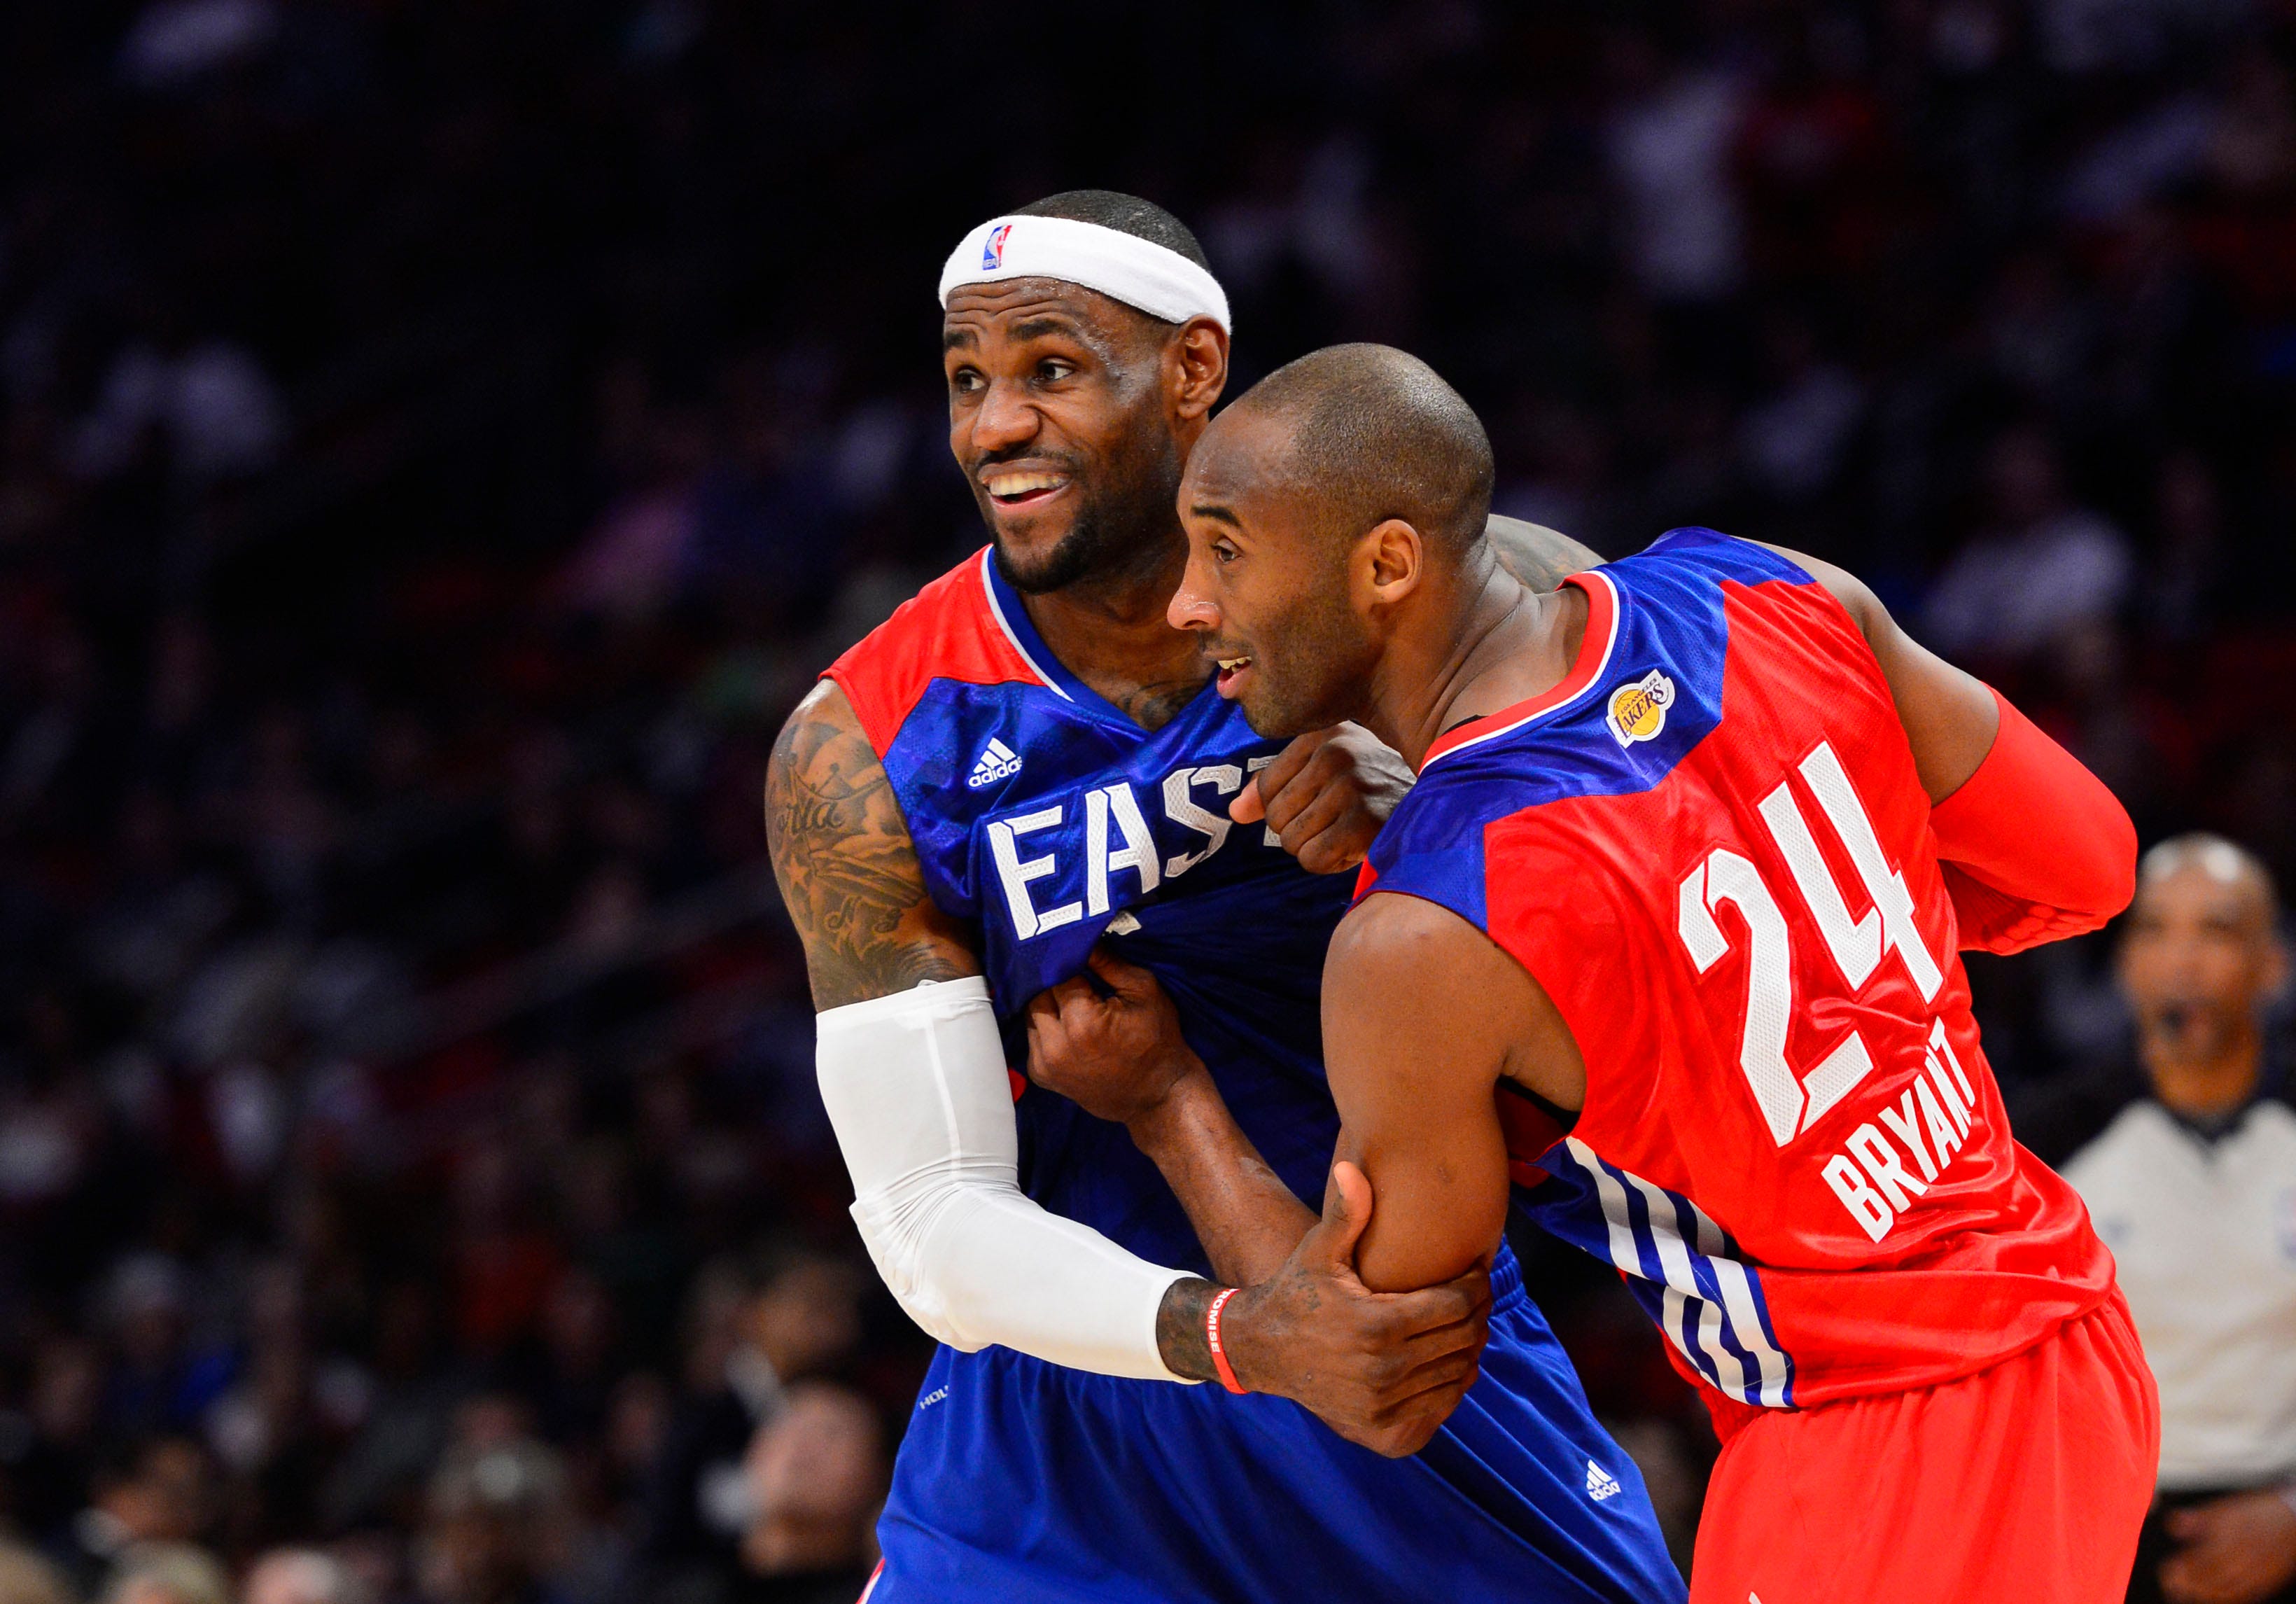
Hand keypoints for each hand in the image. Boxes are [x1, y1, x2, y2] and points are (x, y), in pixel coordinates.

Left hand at [1026, 947, 1206, 1127]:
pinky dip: (1046, 1027)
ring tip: (1075, 1003)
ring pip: (1031, 1014)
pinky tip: (1070, 1026)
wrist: (1157, 1096)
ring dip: (1048, 1005)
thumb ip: (1108, 962)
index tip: (1080, 956)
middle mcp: (1055, 1044)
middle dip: (1056, 983)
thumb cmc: (1158, 1041)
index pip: (1058, 973)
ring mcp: (1044, 1063)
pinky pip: (1033, 1036)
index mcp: (1081, 1021)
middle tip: (1079, 979)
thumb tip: (1083, 937)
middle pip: (1037, 993)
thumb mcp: (1144, 991)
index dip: (1070, 961)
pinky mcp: (1041, 1075)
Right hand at [1223, 1161, 1490, 1456]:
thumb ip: (1346, 1213)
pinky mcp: (1383, 1433)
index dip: (1476, 1285)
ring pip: (1457, 1376)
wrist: (1263, 1350)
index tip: (1476, 1270)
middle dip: (1478, 1314)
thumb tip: (1351, 1168)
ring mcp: (1384, 1407)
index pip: (1456, 1306)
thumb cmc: (1298, 1292)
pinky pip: (1440, 1409)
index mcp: (1377, 1325)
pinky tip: (1446, 1361)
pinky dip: (1452, 1386)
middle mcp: (1385, 1371)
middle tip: (1476, 1295)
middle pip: (1463, 1341)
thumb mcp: (1319, 1251)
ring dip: (1469, 1348)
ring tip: (1462, 1324)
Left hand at [1232, 724, 1413, 873]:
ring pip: (1290, 841)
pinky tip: (1353, 847)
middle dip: (1299, 829)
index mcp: (1323, 736)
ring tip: (1346, 831)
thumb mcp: (1324, 771)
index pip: (1266, 787)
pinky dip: (1328, 863)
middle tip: (1335, 821)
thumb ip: (1273, 785)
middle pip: (1274, 816)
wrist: (1441, 802)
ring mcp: (1351, 786)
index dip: (1284, 806)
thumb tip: (1235, 811)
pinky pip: (1311, 859)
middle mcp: (1336, 754)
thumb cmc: (1373, 789)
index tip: (1319, 803)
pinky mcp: (1364, 822)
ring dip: (1314, 847)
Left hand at [2162, 1491, 2295, 1603]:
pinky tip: (2213, 1595)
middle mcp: (2239, 1565)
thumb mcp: (2221, 1510)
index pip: (2194, 1566)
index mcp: (2225, 1544)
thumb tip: (2172, 1527)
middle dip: (2185, 1586)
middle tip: (2171, 1585)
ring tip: (2186, 1592)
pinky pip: (2240, 1598)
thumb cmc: (2256, 1513)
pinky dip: (2223, 1599)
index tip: (2165, 1571)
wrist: (2291, 1521)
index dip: (2176, 1572)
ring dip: (2202, 1595)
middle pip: (2206, 1584)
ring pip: (2222, 1595)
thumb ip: (2194, 1519)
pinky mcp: (2264, 1585)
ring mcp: (2253, 1577)